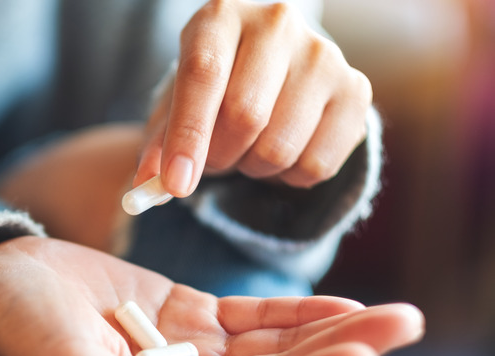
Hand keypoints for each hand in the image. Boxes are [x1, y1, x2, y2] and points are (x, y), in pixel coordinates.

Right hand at [0, 236, 423, 355]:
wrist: (0, 286)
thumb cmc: (21, 335)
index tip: (360, 354)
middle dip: (339, 354)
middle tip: (405, 324)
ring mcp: (189, 354)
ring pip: (272, 348)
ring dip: (330, 331)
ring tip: (394, 315)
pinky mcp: (186, 316)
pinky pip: (251, 319)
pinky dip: (294, 314)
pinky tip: (340, 308)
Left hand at [135, 0, 372, 195]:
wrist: (267, 75)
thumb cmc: (211, 91)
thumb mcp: (173, 108)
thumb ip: (157, 147)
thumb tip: (149, 188)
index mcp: (221, 16)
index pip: (203, 74)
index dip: (188, 135)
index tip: (176, 183)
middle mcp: (276, 23)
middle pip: (245, 115)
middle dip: (218, 157)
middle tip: (211, 160)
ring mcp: (323, 54)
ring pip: (281, 147)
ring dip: (253, 168)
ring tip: (246, 149)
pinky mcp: (356, 90)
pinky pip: (317, 165)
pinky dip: (288, 178)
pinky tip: (281, 151)